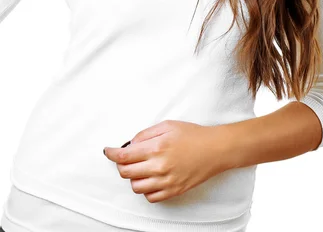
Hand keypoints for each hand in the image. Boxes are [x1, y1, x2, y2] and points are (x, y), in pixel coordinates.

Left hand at [103, 119, 232, 202]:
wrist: (215, 150)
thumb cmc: (192, 135)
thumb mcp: (166, 125)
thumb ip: (145, 134)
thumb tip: (130, 144)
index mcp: (156, 147)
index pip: (124, 156)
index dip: (111, 154)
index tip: (108, 151)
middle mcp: (159, 166)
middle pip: (126, 172)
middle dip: (121, 164)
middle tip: (125, 157)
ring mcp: (167, 181)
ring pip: (136, 187)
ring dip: (133, 177)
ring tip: (139, 167)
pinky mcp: (174, 191)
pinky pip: (150, 197)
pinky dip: (146, 189)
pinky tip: (150, 178)